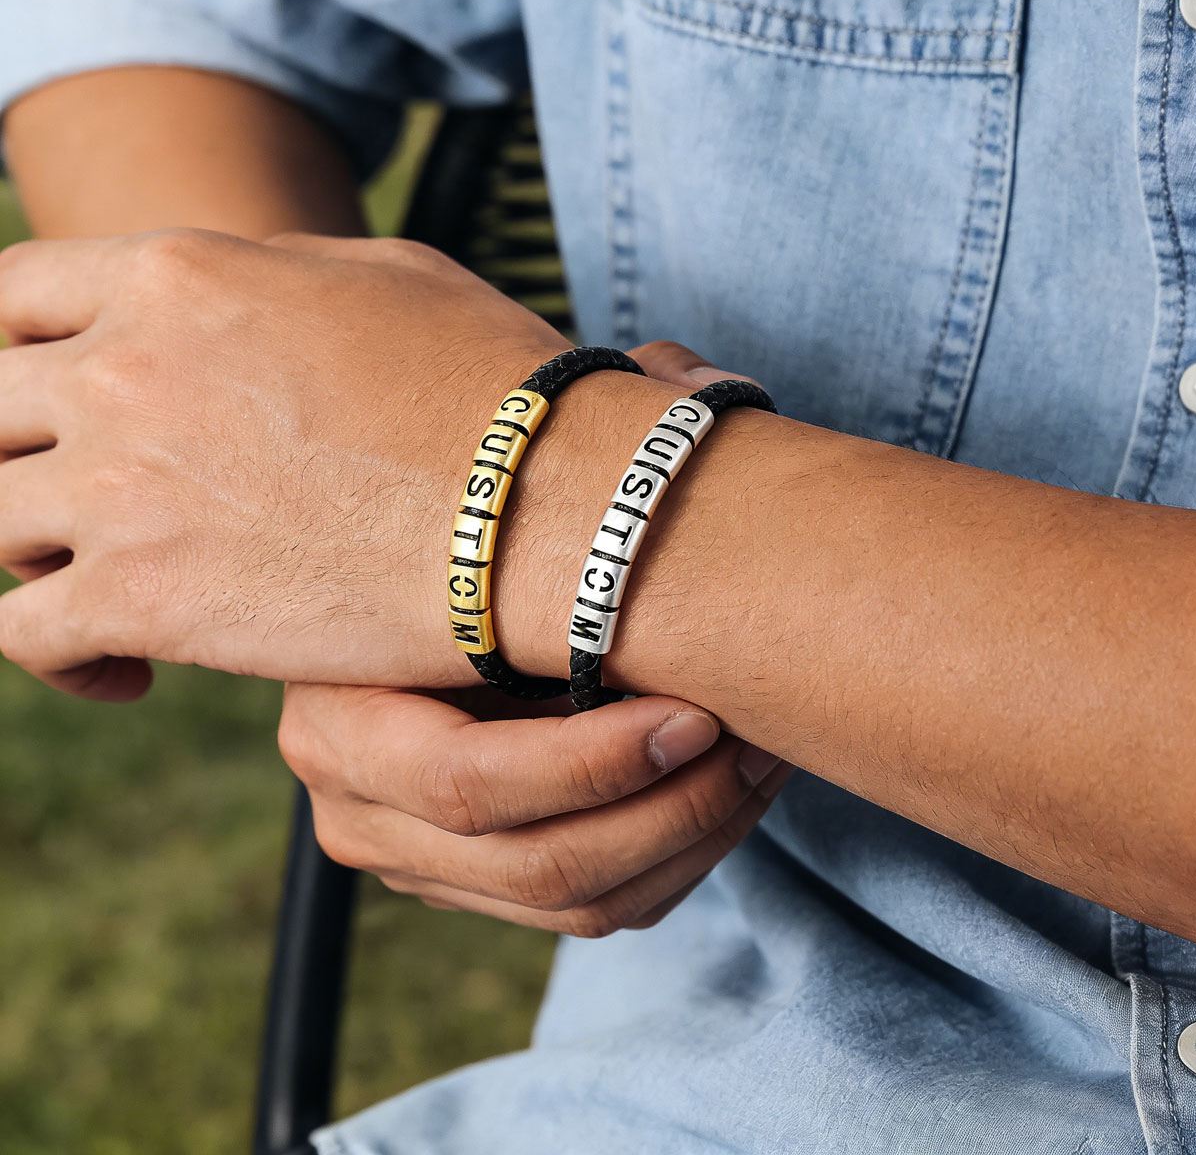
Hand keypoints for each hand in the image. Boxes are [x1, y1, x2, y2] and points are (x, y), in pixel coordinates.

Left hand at [0, 228, 567, 697]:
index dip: (18, 351)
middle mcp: (123, 371)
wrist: (547, 507)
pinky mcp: (145, 602)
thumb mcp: (384, 277)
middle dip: (20, 455)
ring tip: (103, 587)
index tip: (50, 401)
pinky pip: (24, 634)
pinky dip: (57, 658)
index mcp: (177, 278)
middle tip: (76, 504)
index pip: (10, 297)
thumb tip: (238, 298)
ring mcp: (122, 488)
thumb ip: (274, 275)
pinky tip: (123, 675)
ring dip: (37, 556)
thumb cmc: (494, 389)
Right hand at [275, 339, 772, 932]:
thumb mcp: (486, 503)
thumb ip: (574, 455)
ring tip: (760, 759)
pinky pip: (592, 912)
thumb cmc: (453, 543)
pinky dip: (676, 862)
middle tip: (753, 740)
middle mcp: (355, 803)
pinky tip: (727, 793)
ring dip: (692, 836)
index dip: (602, 759)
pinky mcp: (472, 885)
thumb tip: (684, 379)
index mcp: (339, 713)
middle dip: (672, 807)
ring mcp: (413, 859)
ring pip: (578, 900)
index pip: (472, 780)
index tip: (703, 710)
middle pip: (538, 859)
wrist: (414, 600)